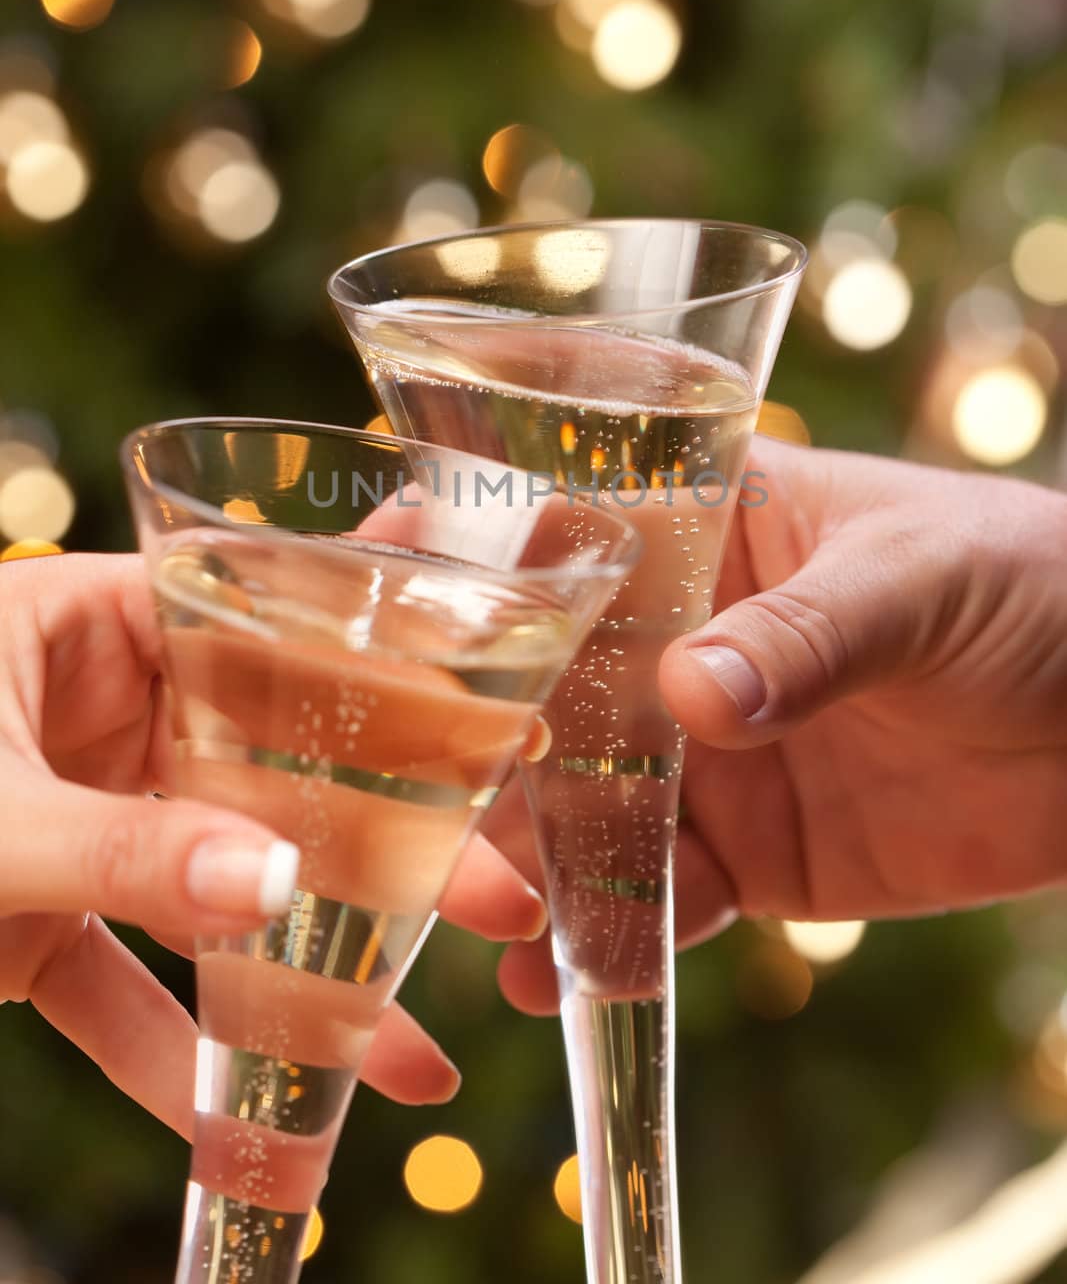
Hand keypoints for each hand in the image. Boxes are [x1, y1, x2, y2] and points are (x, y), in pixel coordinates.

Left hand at [0, 553, 546, 1132]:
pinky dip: (185, 1062)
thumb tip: (277, 892)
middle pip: (274, 775)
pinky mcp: (39, 920)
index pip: (271, 623)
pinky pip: (133, 990)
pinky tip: (259, 1142)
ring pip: (220, 897)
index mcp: (88, 622)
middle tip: (504, 909)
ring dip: (310, 985)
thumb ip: (123, 852)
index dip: (392, 668)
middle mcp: (101, 711)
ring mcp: (78, 821)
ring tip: (416, 1062)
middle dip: (388, 859)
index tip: (504, 708)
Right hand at [496, 438, 1066, 1010]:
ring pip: (582, 811)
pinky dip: (610, 939)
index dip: (465, 577)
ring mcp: (705, 755)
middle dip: (486, 759)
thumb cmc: (1033, 587)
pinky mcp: (747, 852)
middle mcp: (676, 641)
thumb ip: (810, 635)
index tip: (383, 623)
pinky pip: (658, 900)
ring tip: (497, 921)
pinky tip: (559, 980)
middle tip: (444, 829)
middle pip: (548, 698)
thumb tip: (693, 698)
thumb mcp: (919, 585)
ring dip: (530, 865)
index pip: (558, 540)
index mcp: (704, 532)